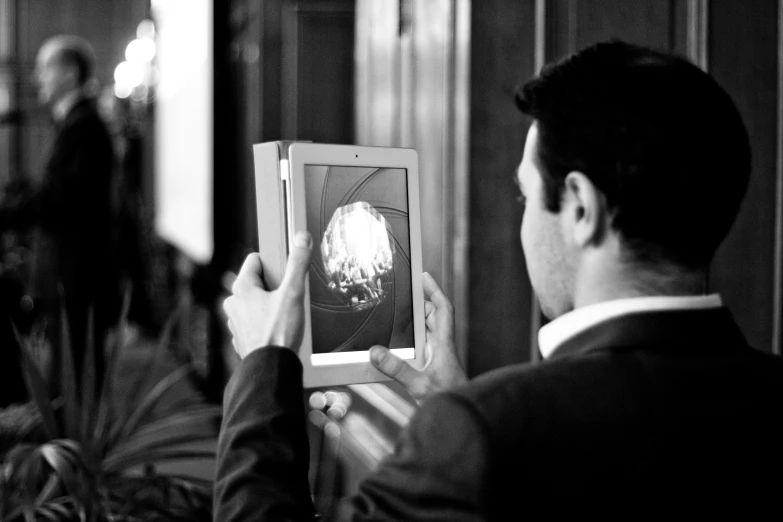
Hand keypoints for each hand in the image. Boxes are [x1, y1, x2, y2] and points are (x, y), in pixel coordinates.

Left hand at [223, 231, 311, 358]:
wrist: (271, 368)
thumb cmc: (277, 333)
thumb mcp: (293, 293)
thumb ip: (298, 264)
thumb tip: (301, 239)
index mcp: (241, 289)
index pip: (255, 260)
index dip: (273, 263)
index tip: (285, 271)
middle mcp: (234, 304)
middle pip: (257, 282)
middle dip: (274, 286)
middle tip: (289, 297)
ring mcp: (237, 322)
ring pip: (256, 303)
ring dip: (270, 306)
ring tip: (286, 316)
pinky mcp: (243, 338)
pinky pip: (256, 322)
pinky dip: (266, 322)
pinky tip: (280, 330)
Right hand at [370, 272, 466, 402]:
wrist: (461, 420)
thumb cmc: (448, 401)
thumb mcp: (417, 385)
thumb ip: (395, 369)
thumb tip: (375, 352)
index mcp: (444, 345)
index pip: (443, 309)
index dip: (435, 290)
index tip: (424, 276)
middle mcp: (443, 349)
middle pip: (434, 318)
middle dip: (420, 305)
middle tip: (405, 296)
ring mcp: (440, 360)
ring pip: (429, 333)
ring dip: (416, 324)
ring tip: (399, 318)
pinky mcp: (435, 371)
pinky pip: (423, 349)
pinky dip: (413, 342)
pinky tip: (401, 348)